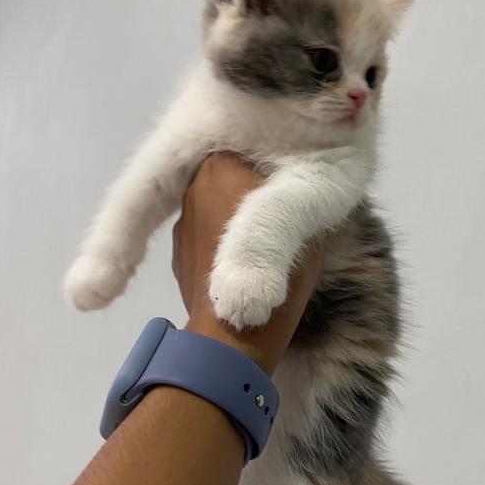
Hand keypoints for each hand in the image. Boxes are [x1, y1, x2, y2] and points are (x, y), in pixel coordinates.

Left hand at [172, 153, 321, 373]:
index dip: (277, 163)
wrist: (231, 338)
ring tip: (267, 248)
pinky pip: (205, 239)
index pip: (253, 146)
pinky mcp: (177, 257)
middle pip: (230, 175)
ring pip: (216, 208)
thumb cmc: (276, 273)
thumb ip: (298, 190)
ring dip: (236, 219)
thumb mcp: (307, 221)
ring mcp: (181, 225)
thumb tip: (298, 178)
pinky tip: (242, 268)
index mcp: (221, 166)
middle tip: (286, 216)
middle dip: (254, 190)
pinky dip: (221, 247)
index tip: (297, 185)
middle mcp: (193, 188)